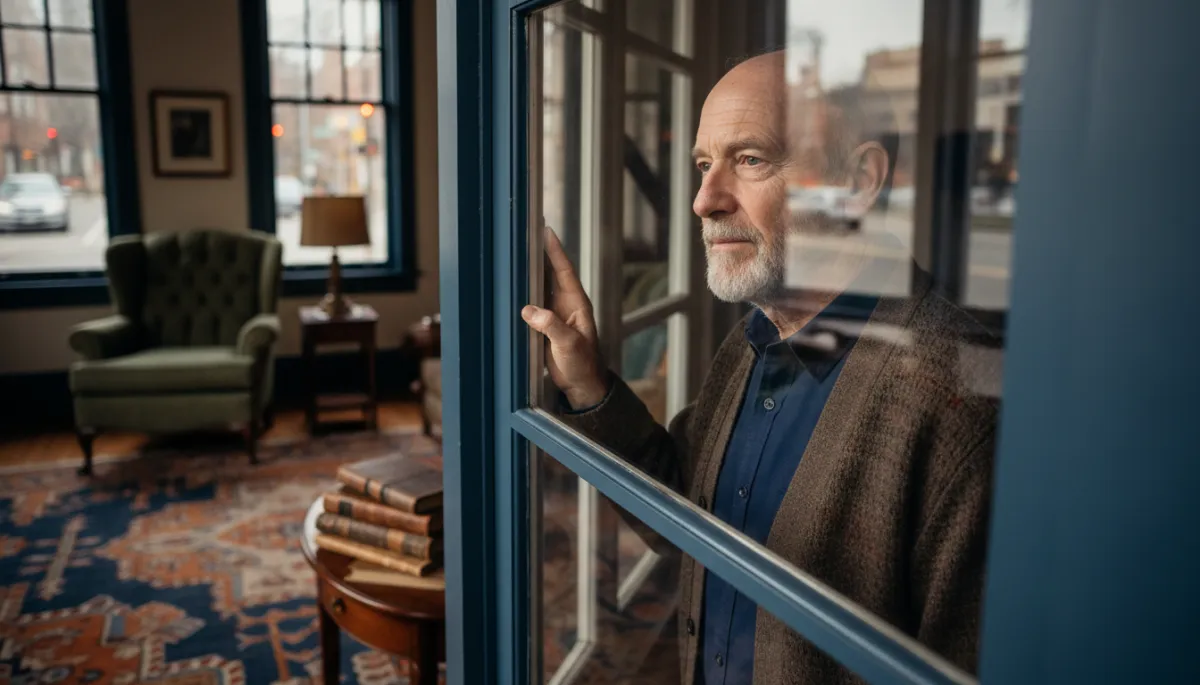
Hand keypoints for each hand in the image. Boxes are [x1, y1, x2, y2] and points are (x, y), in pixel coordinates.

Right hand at [522, 226, 608, 408]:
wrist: (581, 384)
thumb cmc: (582, 364)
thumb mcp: (569, 344)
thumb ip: (551, 326)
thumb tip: (529, 310)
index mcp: (576, 304)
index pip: (564, 271)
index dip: (554, 251)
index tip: (546, 232)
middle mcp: (566, 304)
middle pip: (551, 274)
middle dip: (540, 255)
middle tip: (526, 235)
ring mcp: (555, 314)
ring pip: (540, 288)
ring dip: (529, 273)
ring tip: (516, 254)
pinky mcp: (545, 325)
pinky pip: (532, 305)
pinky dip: (523, 294)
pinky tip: (512, 286)